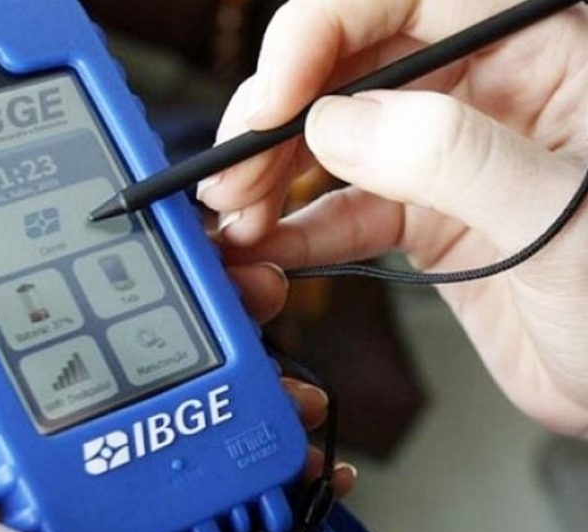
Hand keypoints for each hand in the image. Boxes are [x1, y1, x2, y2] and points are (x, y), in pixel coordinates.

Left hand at [0, 276, 352, 531]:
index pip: (69, 353)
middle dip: (214, 322)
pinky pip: (255, 474)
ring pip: (217, 411)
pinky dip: (290, 454)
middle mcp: (99, 475)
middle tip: (253, 297)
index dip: (115, 296)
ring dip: (263, 381)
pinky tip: (307, 443)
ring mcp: (158, 505)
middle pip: (159, 367)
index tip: (166, 264)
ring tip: (289, 378)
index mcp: (32, 467)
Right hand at [197, 0, 587, 435]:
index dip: (320, 34)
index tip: (274, 97)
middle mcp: (479, 95)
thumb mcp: (561, 221)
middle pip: (348, 70)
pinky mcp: (423, 217)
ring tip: (238, 217)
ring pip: (333, 141)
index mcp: (534, 55)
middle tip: (234, 172)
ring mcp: (443, 159)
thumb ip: (452, 156)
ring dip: (274, 176)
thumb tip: (339, 123)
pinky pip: (345, 209)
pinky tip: (270, 248)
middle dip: (278, 117)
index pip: (404, 0)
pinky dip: (299, 229)